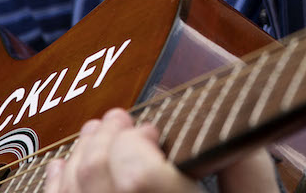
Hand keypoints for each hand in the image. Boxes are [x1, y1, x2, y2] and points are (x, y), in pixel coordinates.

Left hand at [43, 108, 280, 192]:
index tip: (153, 131)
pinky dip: (57, 189)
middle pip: (98, 183)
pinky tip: (64, 170)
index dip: (136, 144)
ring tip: (95, 136)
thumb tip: (228, 125)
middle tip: (119, 120)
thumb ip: (249, 175)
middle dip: (104, 140)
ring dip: (79, 159)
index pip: (139, 179)